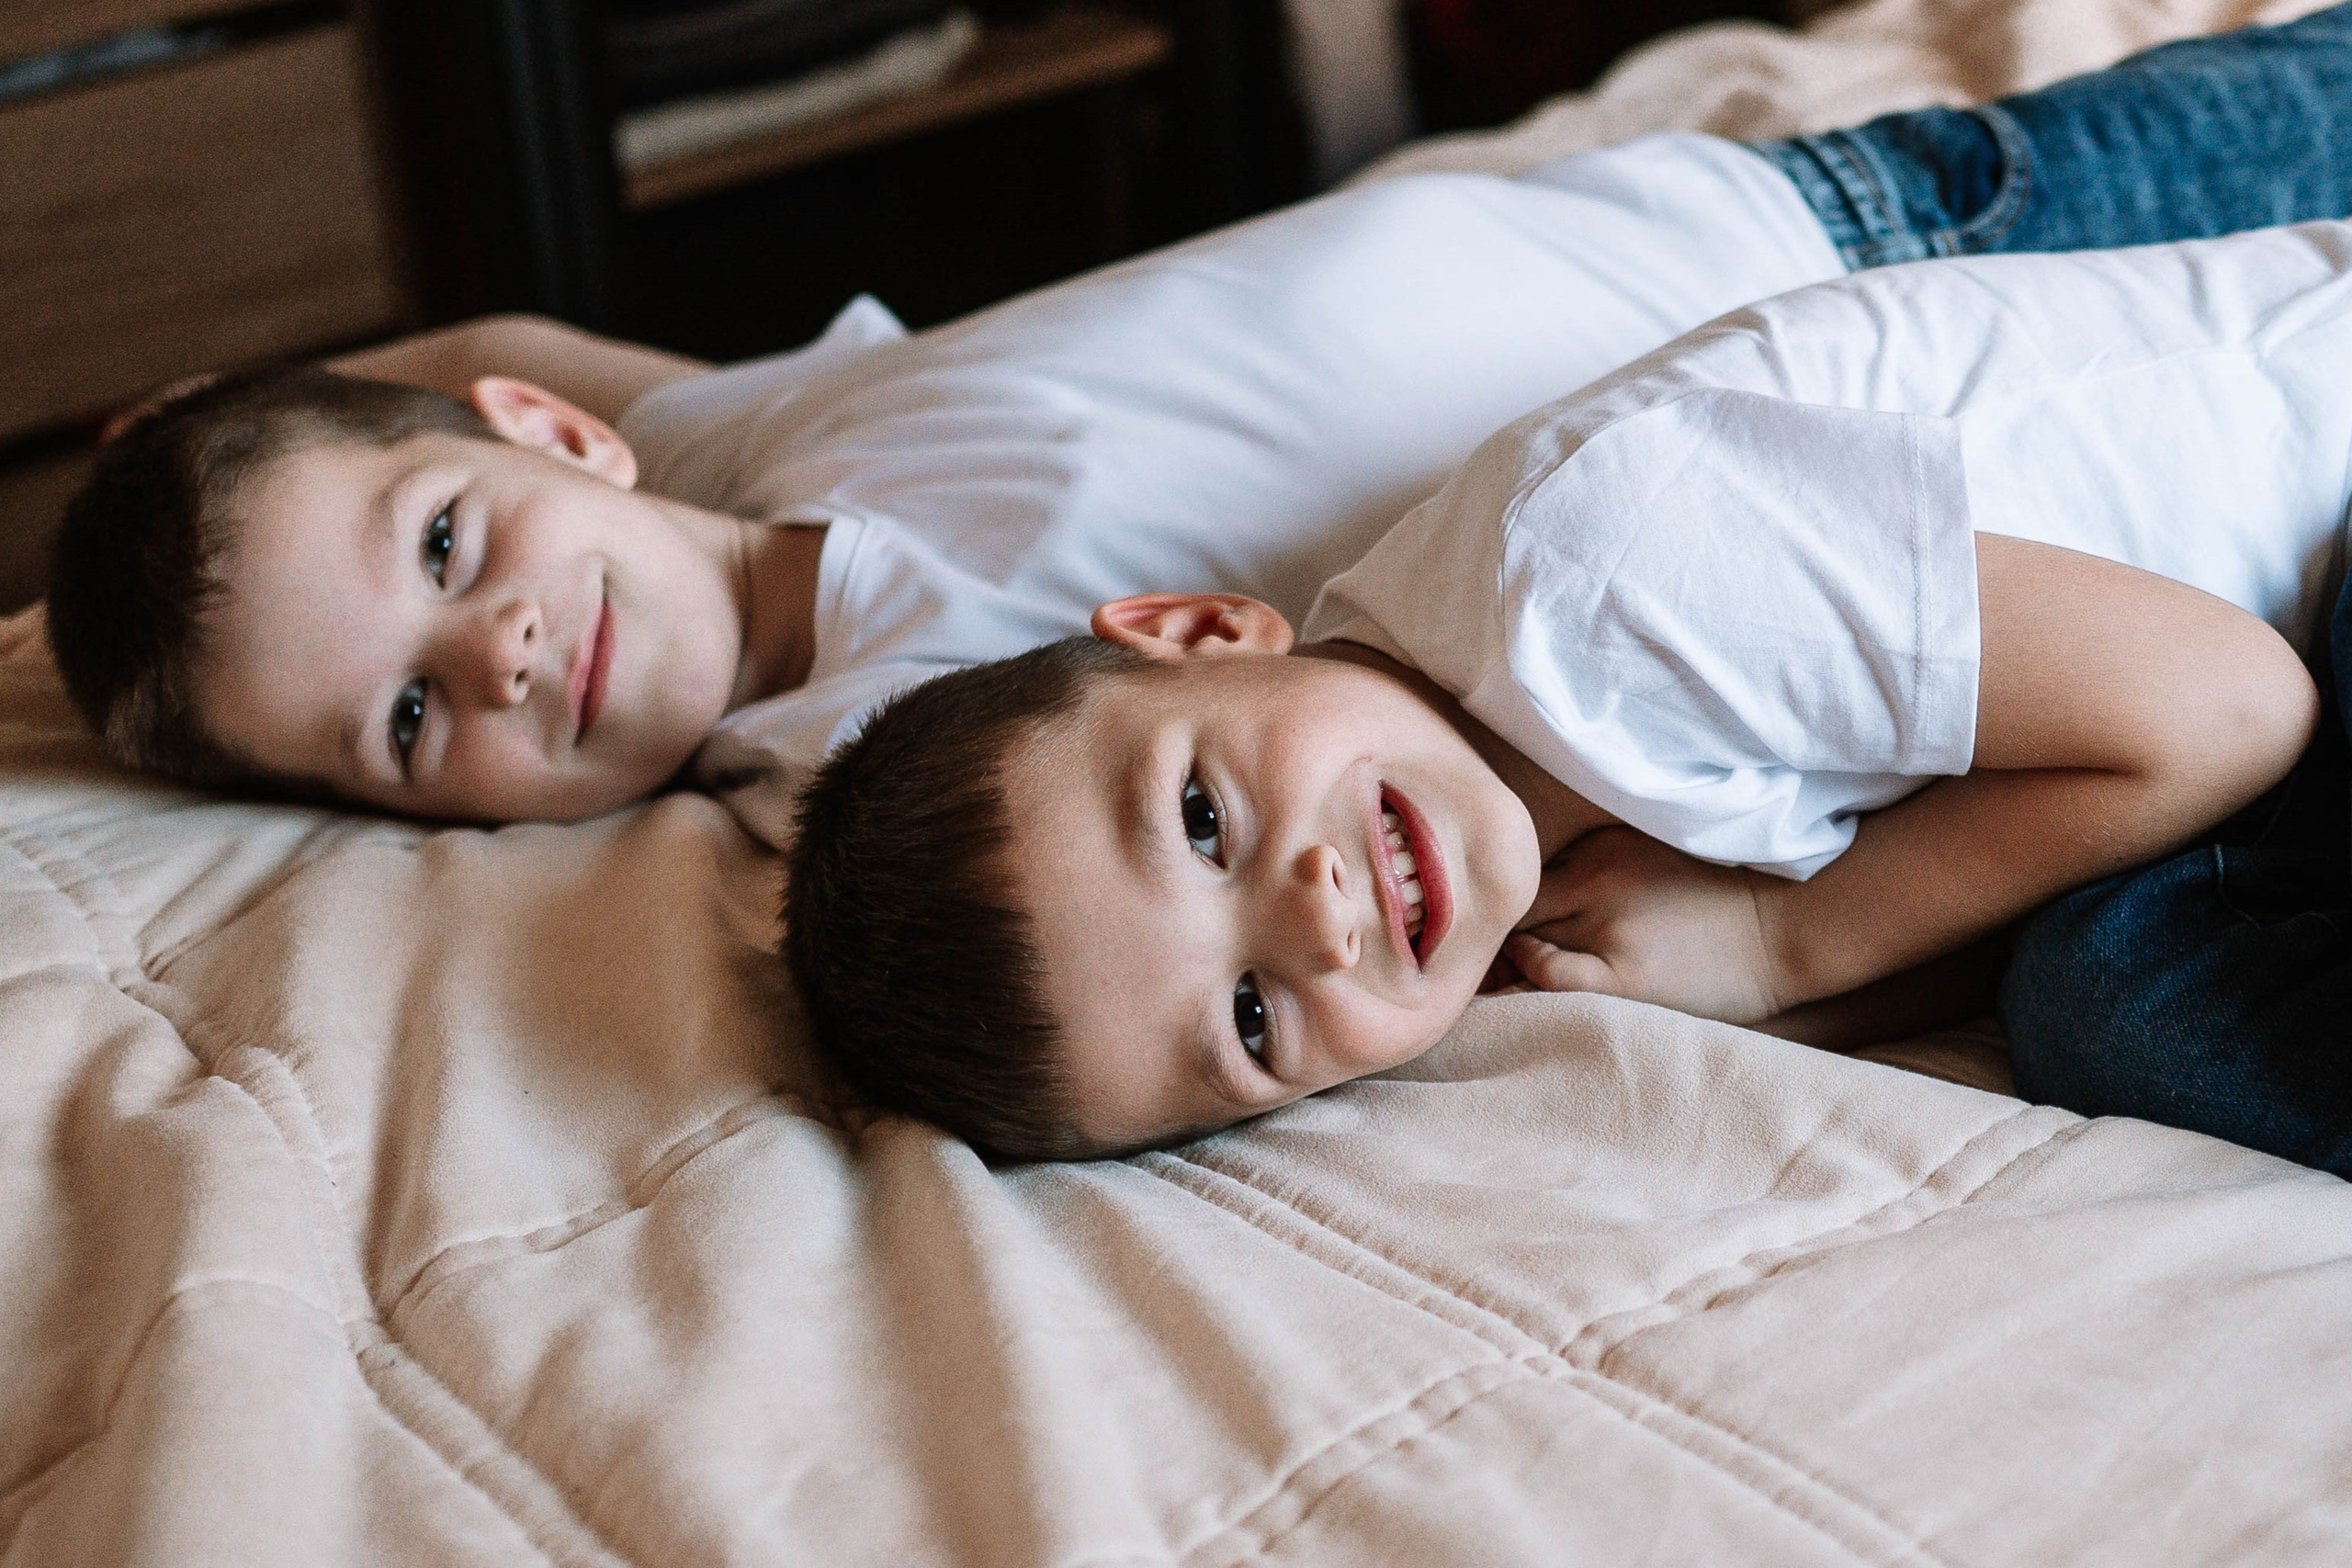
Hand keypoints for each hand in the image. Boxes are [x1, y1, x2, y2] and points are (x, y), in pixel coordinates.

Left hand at [1504, 827, 1785, 1023]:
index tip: (1480, 921)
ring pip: (1520, 946)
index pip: (1515, 874)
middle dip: (1489, 935)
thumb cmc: (1713, 896)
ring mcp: (1608, 928)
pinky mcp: (1625, 975)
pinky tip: (1527, 992)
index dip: (1494, 901)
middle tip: (1474, 958)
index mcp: (1596, 850)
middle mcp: (1594, 881)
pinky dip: (1528, 983)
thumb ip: (1584, 865)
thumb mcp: (1643, 857)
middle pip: (1510, 909)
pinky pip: (1549, 978)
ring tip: (1493, 984)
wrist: (1784, 928)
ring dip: (1501, 966)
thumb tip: (1519, 888)